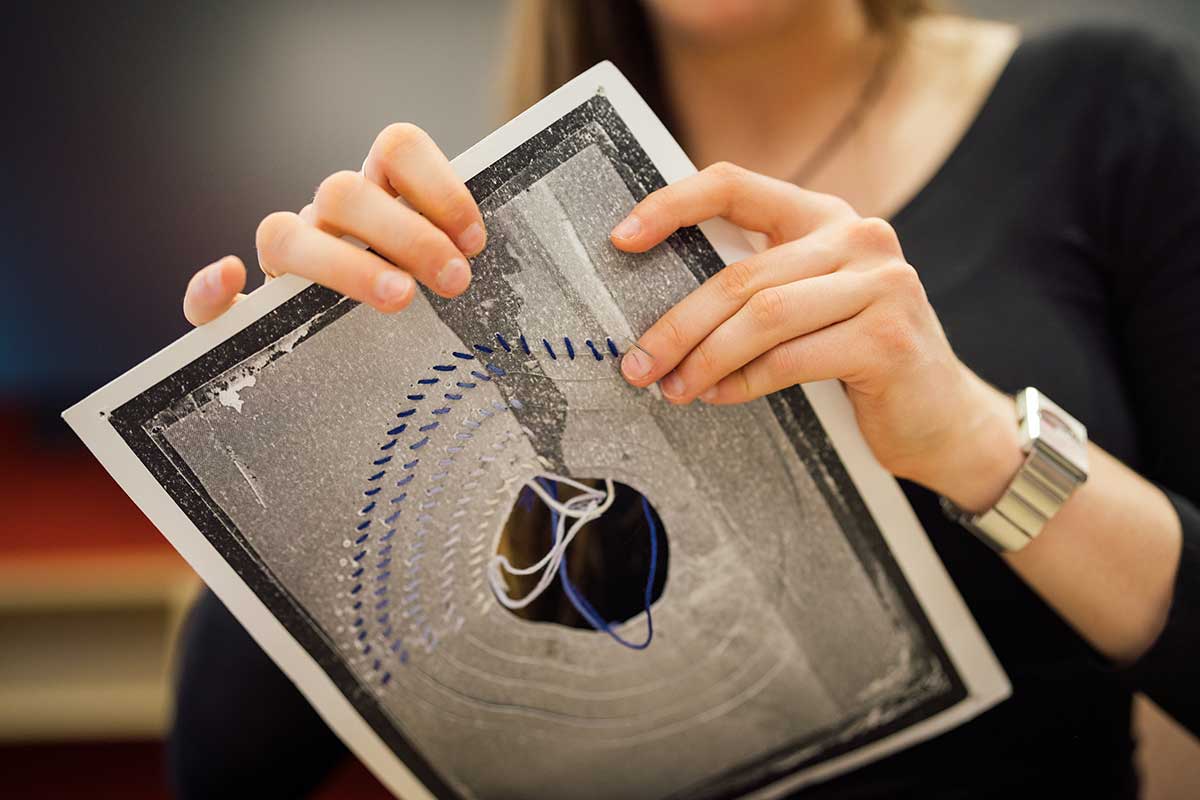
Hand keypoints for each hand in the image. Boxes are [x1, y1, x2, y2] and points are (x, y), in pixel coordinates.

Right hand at [182, 123, 485, 325]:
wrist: (368, 360)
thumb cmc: (420, 310)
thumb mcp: (444, 277)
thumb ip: (456, 253)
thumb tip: (474, 243)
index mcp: (378, 195)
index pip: (396, 150)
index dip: (438, 186)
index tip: (475, 241)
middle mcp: (327, 219)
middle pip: (345, 193)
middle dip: (406, 235)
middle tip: (454, 280)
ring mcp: (284, 265)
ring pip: (284, 236)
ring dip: (343, 265)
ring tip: (401, 298)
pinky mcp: (245, 316)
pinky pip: (206, 301)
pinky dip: (210, 291)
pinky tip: (229, 279)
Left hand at [610, 162, 1021, 509]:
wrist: (945, 419)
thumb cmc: (863, 360)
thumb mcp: (812, 306)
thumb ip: (759, 288)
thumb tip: (664, 314)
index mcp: (829, 218)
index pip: (737, 185)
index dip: (673, 204)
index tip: (622, 237)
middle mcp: (860, 238)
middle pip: (741, 275)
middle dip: (678, 325)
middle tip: (638, 363)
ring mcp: (881, 286)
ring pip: (761, 318)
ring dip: (704, 359)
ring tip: (672, 388)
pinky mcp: (886, 339)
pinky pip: (789, 360)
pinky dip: (744, 383)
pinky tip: (720, 397)